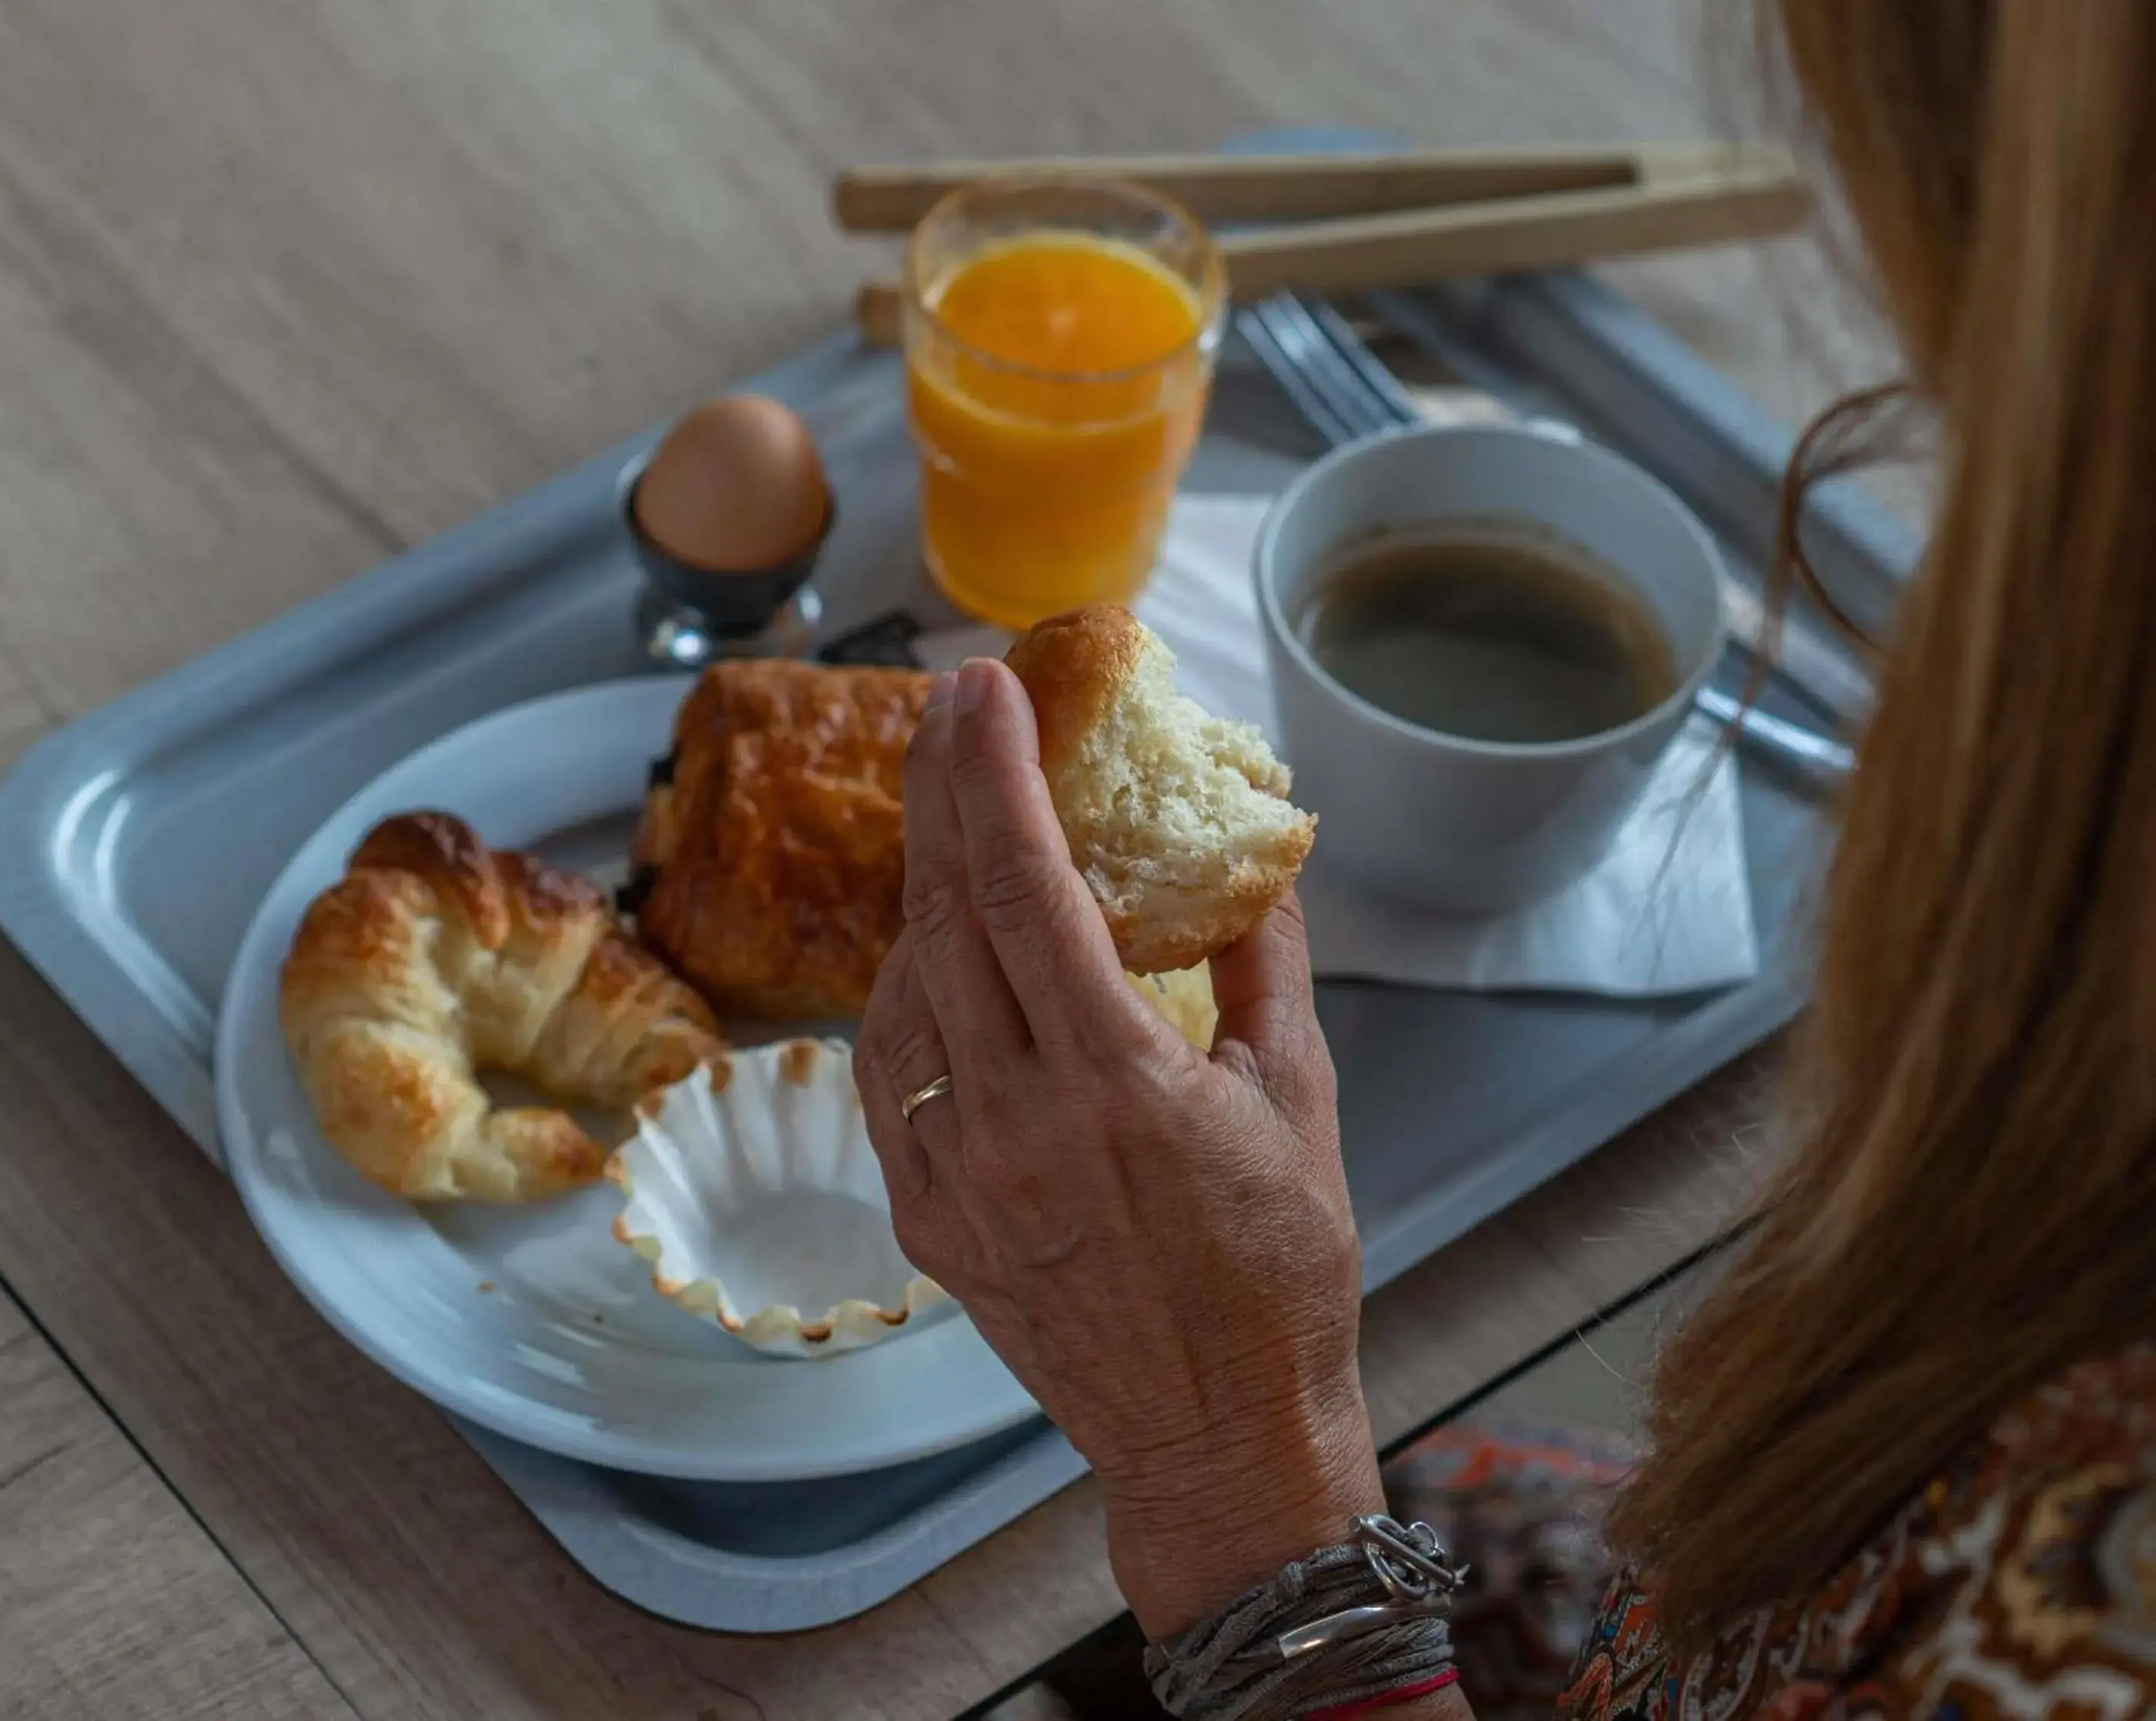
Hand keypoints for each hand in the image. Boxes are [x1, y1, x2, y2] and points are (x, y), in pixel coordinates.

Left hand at [854, 660, 1384, 1638]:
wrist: (1217, 1438)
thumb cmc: (1278, 1277)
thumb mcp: (1303, 1100)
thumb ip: (1267, 962)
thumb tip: (1251, 854)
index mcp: (1110, 1081)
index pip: (1022, 885)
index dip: (995, 772)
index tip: (983, 689)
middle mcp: (1009, 1120)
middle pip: (942, 914)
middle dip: (939, 792)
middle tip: (945, 707)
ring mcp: (951, 1174)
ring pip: (900, 988)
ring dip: (919, 888)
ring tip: (949, 817)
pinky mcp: (925, 1219)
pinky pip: (886, 1073)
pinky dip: (905, 993)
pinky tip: (935, 953)